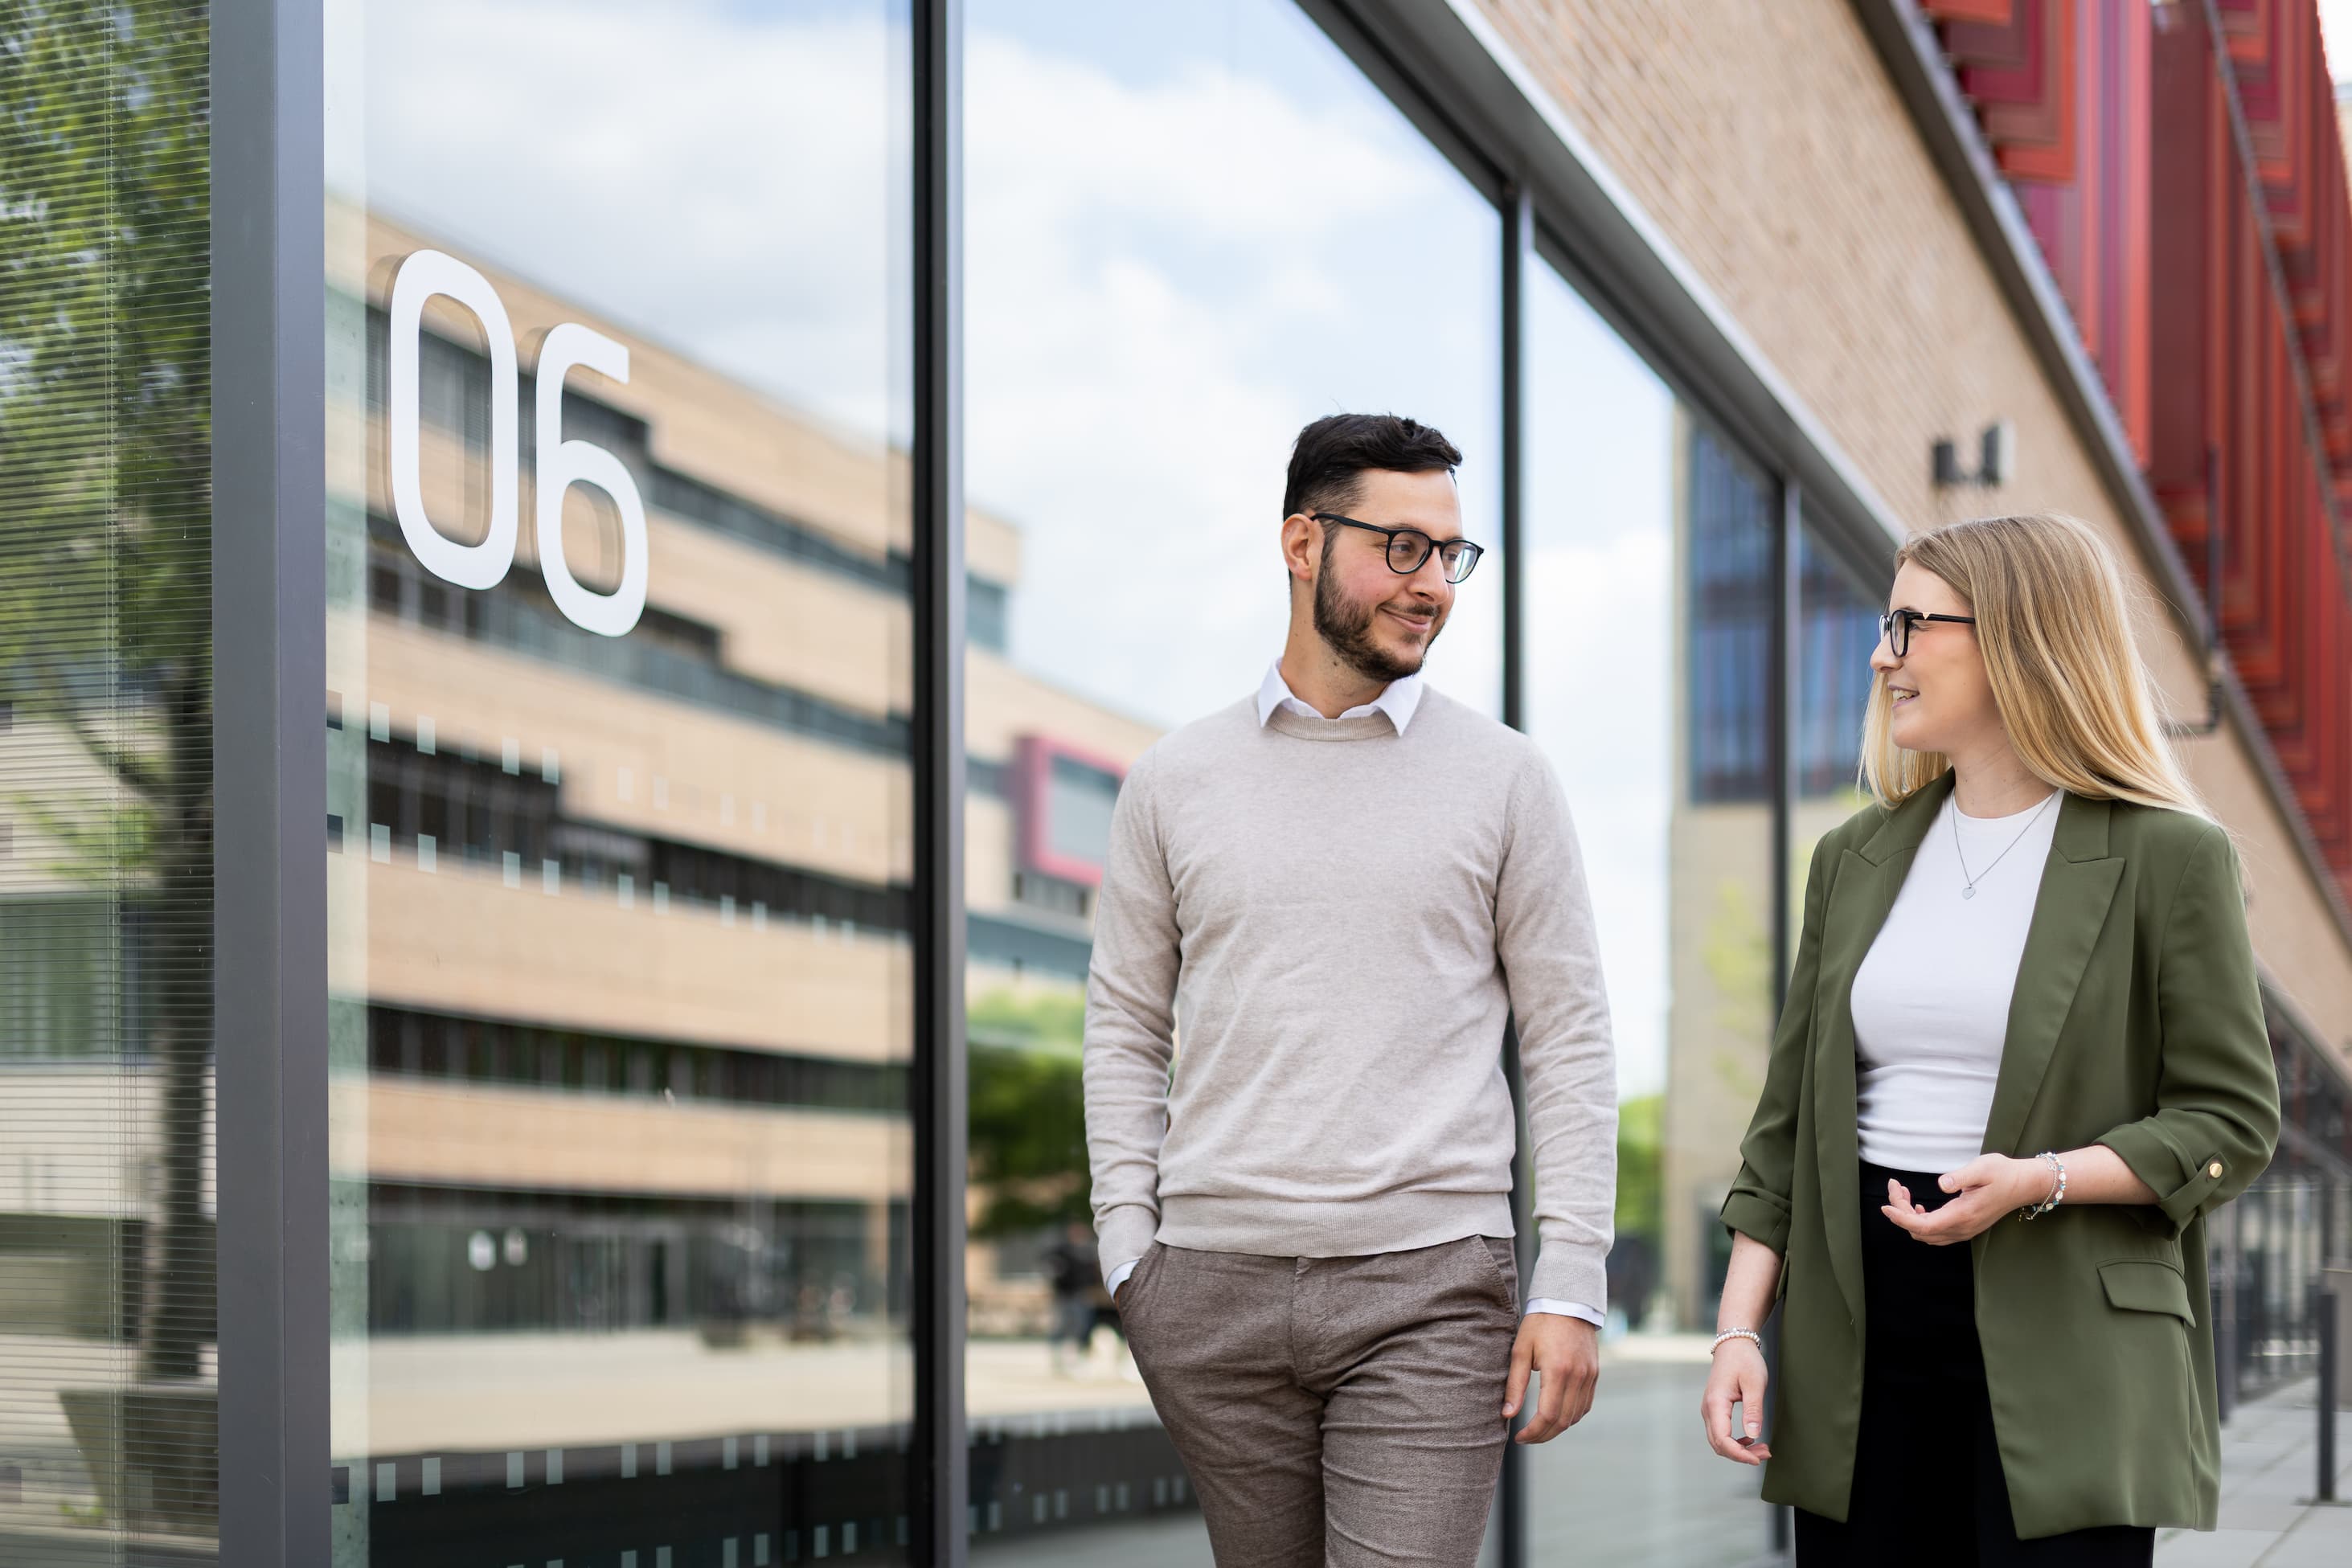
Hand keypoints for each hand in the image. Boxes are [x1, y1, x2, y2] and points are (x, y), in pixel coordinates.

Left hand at [1504, 1314, 1597, 1443]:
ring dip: (1557, 1429)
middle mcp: (1578, 1377)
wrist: (1568, 1302)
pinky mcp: (1594, 1375)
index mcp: (1558, 1370)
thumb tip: (1507, 1414)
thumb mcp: (1520, 1350)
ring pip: (1576, 1416)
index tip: (1519, 1437)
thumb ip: (1515, 1384)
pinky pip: (1585, 1406)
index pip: (1548, 1415)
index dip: (1533, 1432)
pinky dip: (1571, 1417)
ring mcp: (1589, 1377)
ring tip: (1538, 1429)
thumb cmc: (1540, 1324)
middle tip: (1526, 1438)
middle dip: (1543, 1435)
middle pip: (1563, 1421)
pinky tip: (1557, 1416)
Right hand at [1699, 1338, 1770, 1464]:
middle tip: (1766, 1453)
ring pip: (1718, 1441)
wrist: (1733, 1343)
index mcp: (1715, 1403)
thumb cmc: (1745, 1360)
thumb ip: (1753, 1410)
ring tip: (1762, 1448)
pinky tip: (1750, 1439)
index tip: (1758, 1459)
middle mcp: (1707, 1409)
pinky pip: (1720, 1432)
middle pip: (1718, 1444)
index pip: (1722, 1439)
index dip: (1739, 1454)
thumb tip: (1754, 1436)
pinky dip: (1735, 1441)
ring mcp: (1709, 1409)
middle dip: (1741, 1455)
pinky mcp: (1714, 1409)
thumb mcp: (1755, 1384)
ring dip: (1739, 1449)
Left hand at [1880, 1154, 2053, 1245]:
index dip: (1901, 1218)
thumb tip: (1941, 1184)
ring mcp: (1964, 1231)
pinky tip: (1919, 1206)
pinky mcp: (1966, 1227)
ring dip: (1909, 1217)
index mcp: (1963, 1215)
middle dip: (1901, 1211)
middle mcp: (1962, 1228)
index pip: (1923, 1226)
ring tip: (1903, 1194)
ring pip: (1926, 1234)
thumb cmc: (2003, 1173)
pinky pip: (1936, 1233)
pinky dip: (1921, 1222)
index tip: (1885, 1206)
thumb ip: (1960, 1177)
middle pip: (1920, 1230)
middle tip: (1895, 1186)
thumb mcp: (1982, 1168)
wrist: (2024, 1184)